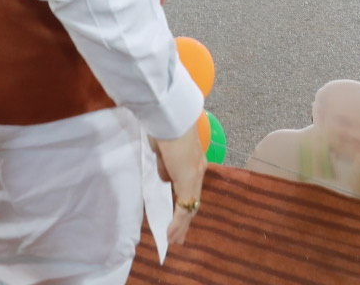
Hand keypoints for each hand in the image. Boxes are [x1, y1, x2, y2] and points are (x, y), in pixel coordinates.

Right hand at [152, 127, 206, 247]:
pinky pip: (183, 207)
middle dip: (186, 220)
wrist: (169, 117)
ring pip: (190, 207)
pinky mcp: (188, 180)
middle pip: (193, 200)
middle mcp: (198, 168)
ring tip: (175, 241)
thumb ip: (165, 164)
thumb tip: (166, 175)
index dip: (185, 204)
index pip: (191, 188)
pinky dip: (177, 223)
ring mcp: (195, 175)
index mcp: (193, 160)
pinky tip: (171, 236)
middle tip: (180, 237)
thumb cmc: (163, 126)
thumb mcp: (162, 149)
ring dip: (181, 226)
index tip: (180, 216)